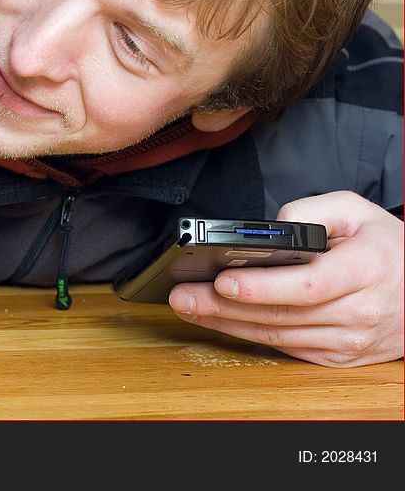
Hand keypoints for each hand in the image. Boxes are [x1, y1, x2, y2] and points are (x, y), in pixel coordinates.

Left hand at [168, 191, 403, 366]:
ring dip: (226, 323)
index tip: (223, 280)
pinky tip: (219, 321)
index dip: (262, 286)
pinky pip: (286, 347)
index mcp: (365, 270)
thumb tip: (270, 226)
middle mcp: (358, 311)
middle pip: (281, 314)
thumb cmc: (386, 248)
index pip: (308, 285)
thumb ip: (313, 210)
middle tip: (182, 296)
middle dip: (223, 306)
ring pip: (277, 335)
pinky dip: (248, 335)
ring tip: (188, 306)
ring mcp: (348, 340)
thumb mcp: (357, 212)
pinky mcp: (337, 357)